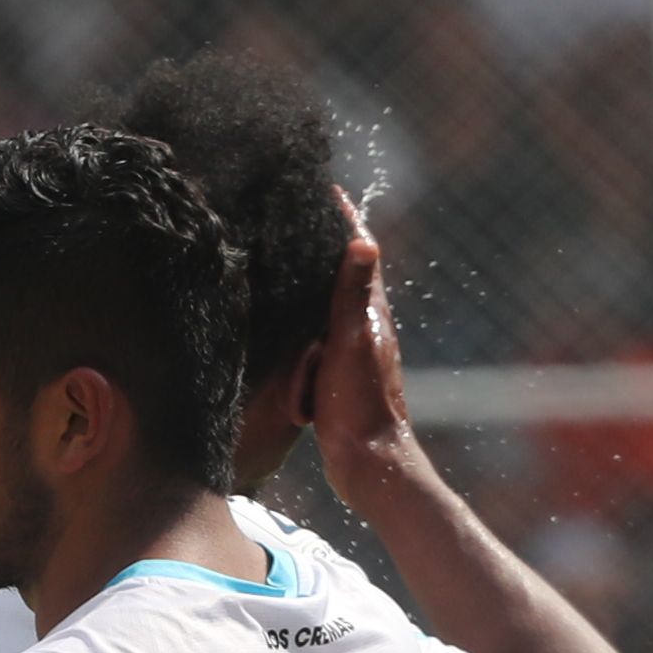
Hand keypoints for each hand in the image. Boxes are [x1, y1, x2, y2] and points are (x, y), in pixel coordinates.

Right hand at [300, 199, 422, 491]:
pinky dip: (300, 346)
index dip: (345, 221)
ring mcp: (351, 354)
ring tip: (282, 275)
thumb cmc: (359, 403)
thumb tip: (363, 240)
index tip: (328, 191)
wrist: (368, 461)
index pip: (360, 254)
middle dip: (321, 252)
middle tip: (296, 222)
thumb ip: (353, 295)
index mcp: (370, 314)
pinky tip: (287, 347)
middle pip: (342, 278)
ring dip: (306, 303)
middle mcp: (364, 329)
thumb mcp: (351, 344)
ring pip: (324, 316)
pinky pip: (313, 351)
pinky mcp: (337, 378)